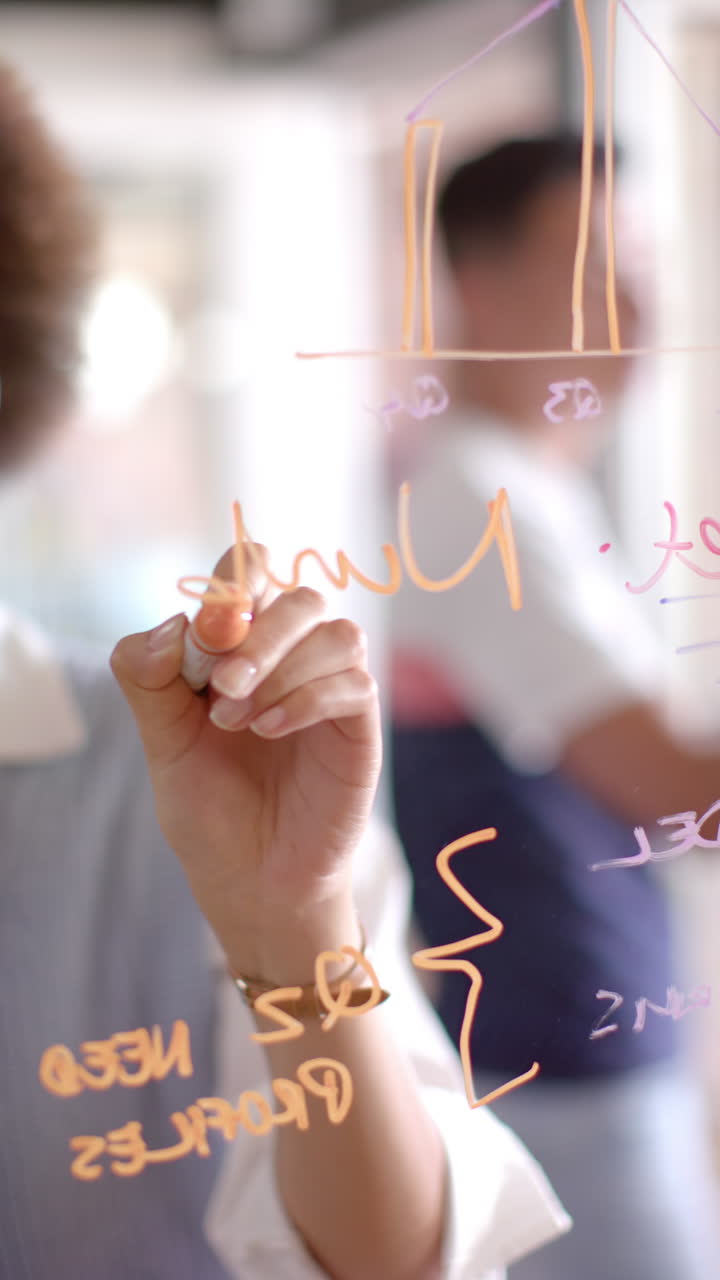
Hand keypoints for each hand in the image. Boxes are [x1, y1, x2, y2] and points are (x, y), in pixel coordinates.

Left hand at [110, 544, 381, 980]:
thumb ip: (150, 682)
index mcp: (243, 647)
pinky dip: (306, 699)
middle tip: (218, 686)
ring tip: (238, 719)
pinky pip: (354, 684)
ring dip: (283, 667)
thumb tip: (170, 625)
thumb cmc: (210, 808)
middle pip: (301, 597)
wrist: (250, 880)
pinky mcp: (358, 727)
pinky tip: (268, 730)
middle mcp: (294, 658)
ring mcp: (332, 690)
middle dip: (257, 634)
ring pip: (337, 632)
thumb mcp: (163, 744)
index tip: (202, 635)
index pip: (252, 572)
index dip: (233, 583)